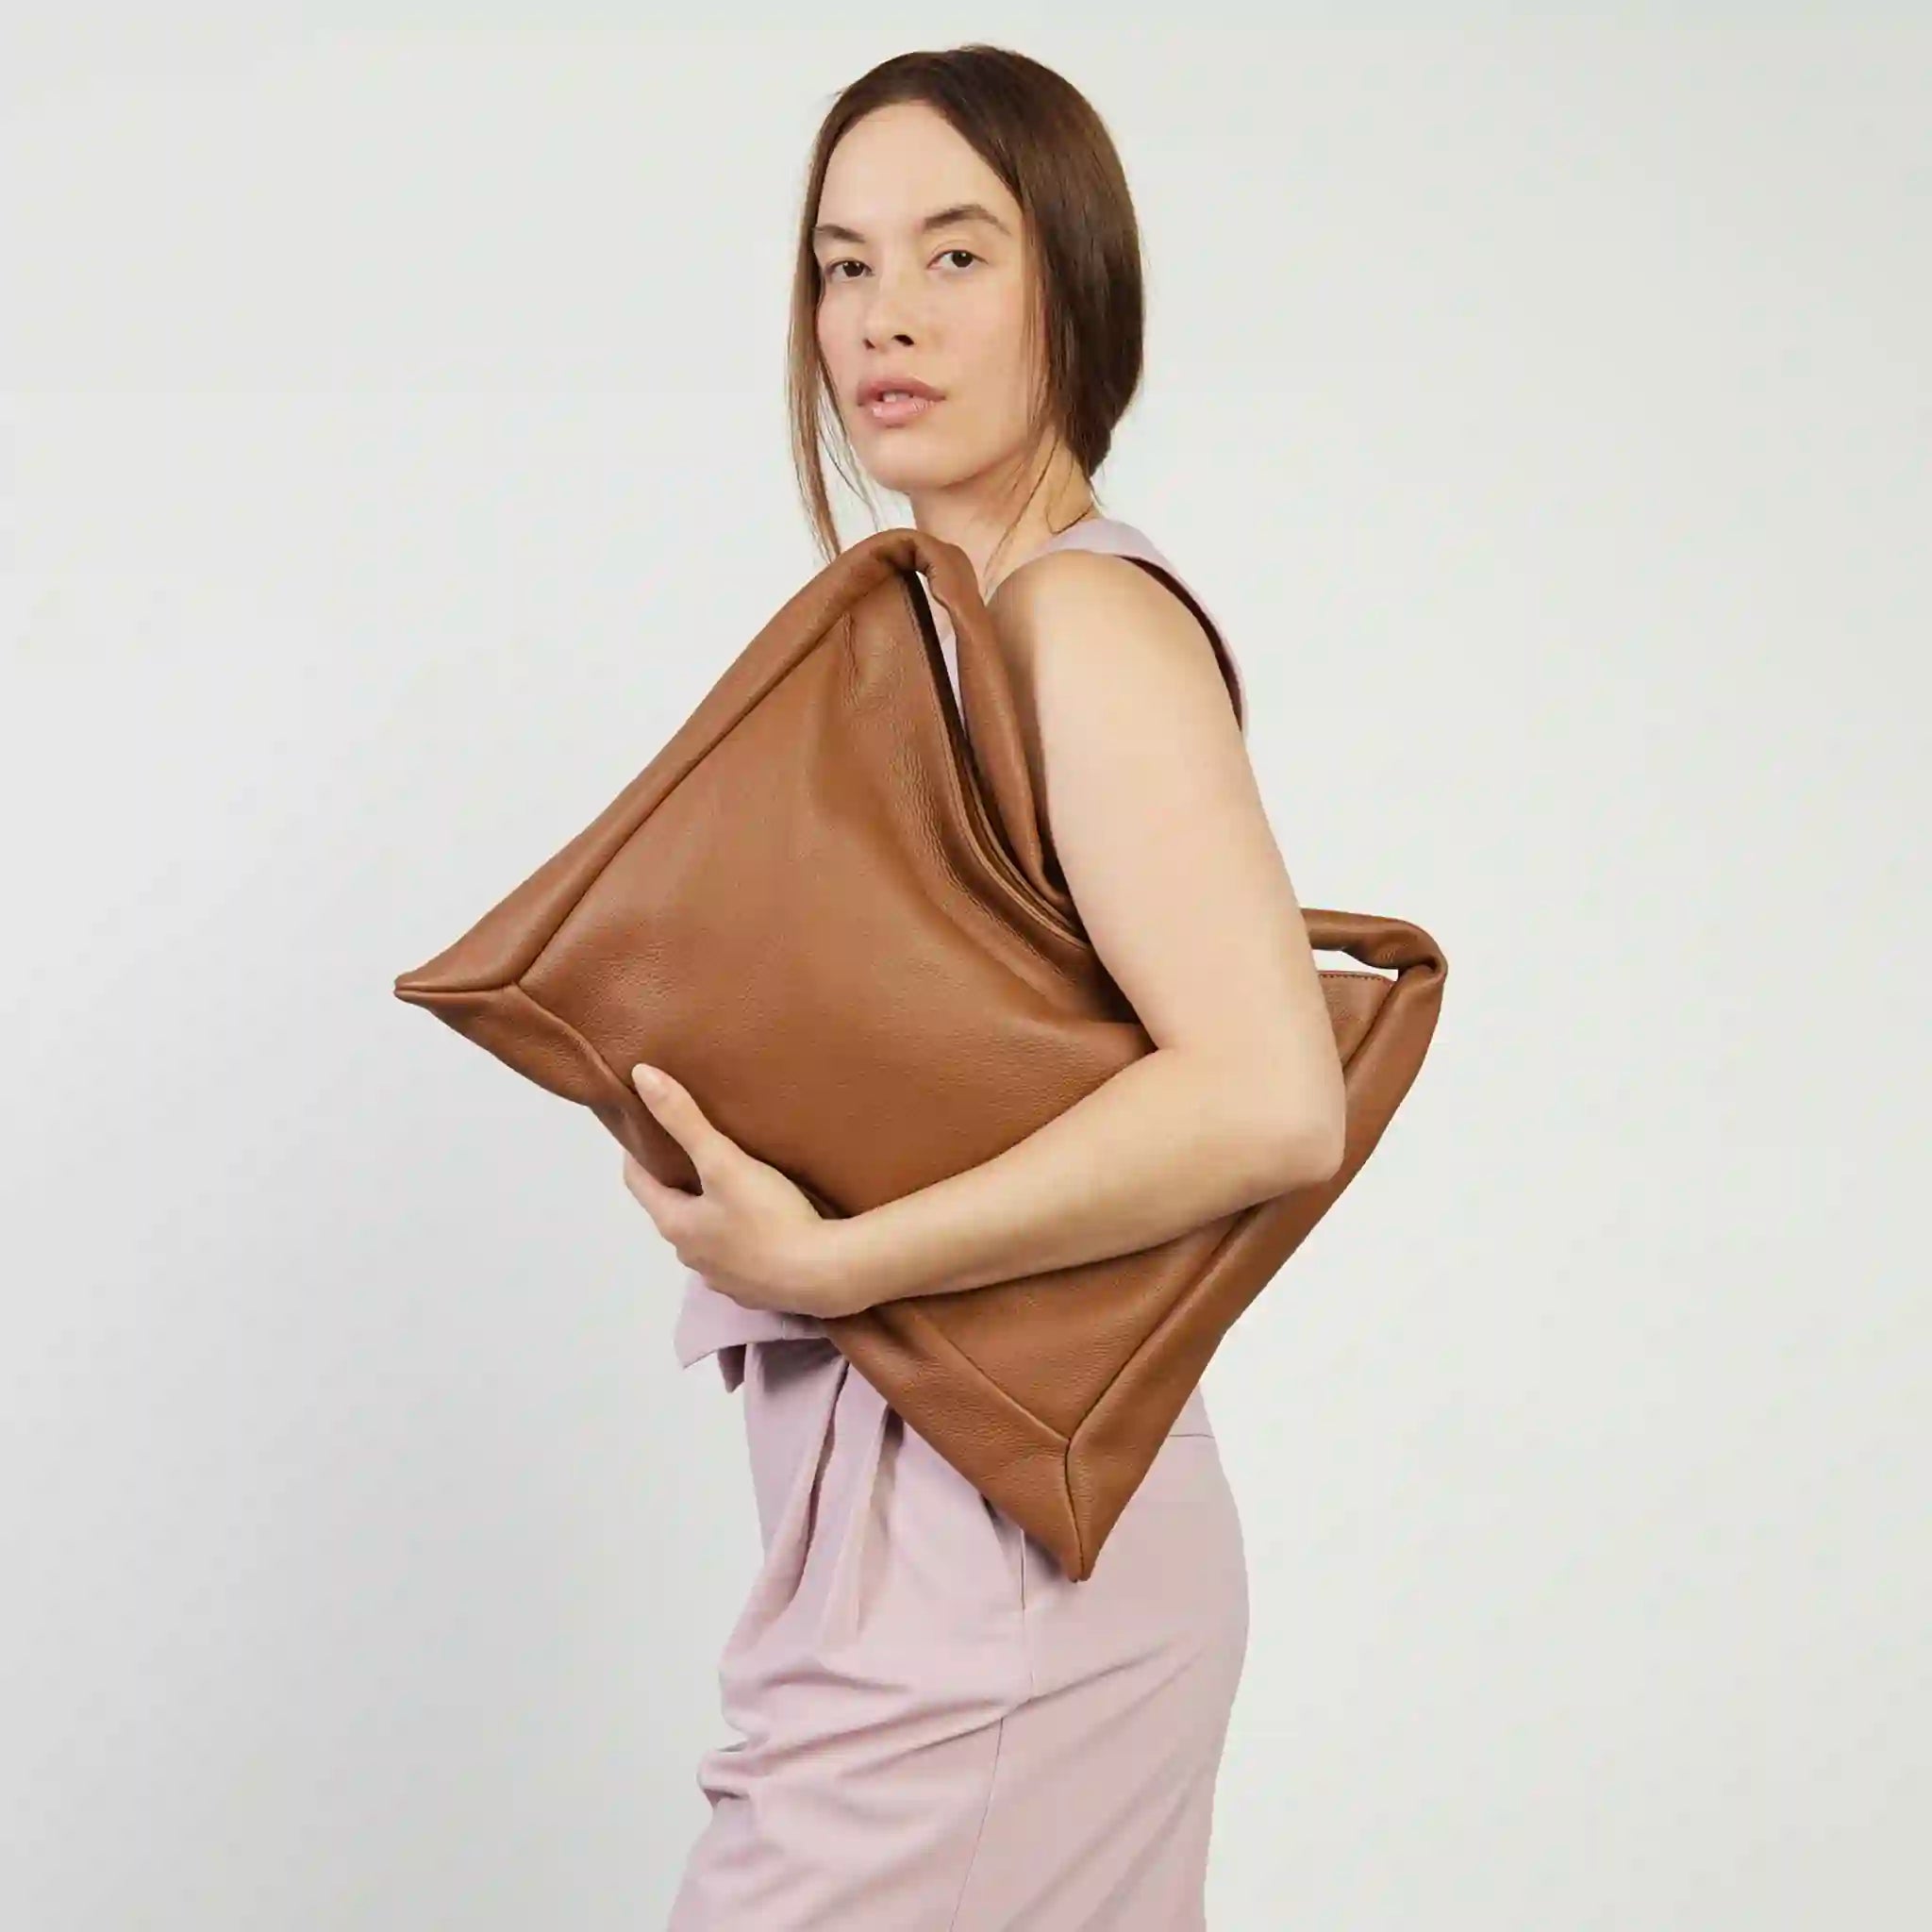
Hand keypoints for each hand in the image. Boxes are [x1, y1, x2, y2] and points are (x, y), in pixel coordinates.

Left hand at [621, 1063, 848, 1318]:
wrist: (822, 1276)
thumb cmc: (767, 1217)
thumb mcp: (724, 1161)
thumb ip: (684, 1119)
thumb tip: (640, 1076)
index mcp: (675, 1224)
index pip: (638, 1182)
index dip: (638, 1151)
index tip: (647, 1126)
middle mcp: (690, 1255)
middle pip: (672, 1209)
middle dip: (678, 1180)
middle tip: (695, 1146)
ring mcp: (722, 1278)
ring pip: (705, 1236)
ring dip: (709, 1211)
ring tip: (731, 1181)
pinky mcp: (754, 1290)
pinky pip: (736, 1257)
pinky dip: (738, 1236)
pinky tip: (761, 1223)